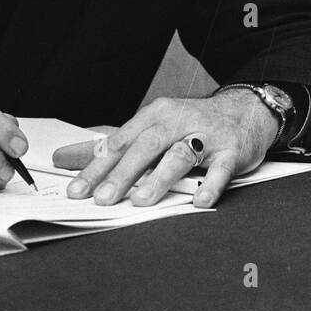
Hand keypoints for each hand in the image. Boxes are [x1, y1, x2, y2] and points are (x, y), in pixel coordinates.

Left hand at [53, 90, 279, 207]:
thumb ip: (112, 145)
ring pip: (180, 155)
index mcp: (155, 115)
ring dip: (159, 178)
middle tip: (102, 197)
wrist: (246, 110)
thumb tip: (64, 158)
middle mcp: (179, 121)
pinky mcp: (232, 151)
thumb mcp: (152, 126)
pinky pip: (221, 169)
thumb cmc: (191, 123)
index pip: (121, 141)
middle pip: (147, 146)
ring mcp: (207, 136)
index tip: (77, 189)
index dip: (97, 166)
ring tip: (141, 200)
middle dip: (123, 173)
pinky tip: (199, 200)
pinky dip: (210, 184)